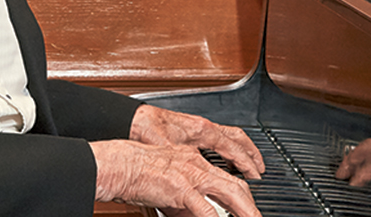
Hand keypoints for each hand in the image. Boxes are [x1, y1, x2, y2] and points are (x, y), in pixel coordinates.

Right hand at [90, 139, 259, 216]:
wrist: (119, 164)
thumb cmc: (135, 170)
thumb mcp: (166, 179)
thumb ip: (183, 195)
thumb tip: (195, 213)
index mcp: (193, 160)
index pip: (226, 177)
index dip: (242, 193)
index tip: (248, 207)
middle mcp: (196, 165)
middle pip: (236, 185)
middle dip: (251, 206)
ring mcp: (191, 176)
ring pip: (232, 193)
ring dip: (246, 212)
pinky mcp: (182, 189)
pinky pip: (207, 210)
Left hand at [129, 105, 265, 179]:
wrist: (134, 118)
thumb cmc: (148, 129)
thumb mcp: (170, 153)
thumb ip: (188, 170)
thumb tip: (199, 192)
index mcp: (203, 130)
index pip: (234, 147)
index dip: (247, 164)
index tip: (256, 176)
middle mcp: (204, 126)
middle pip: (238, 138)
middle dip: (252, 154)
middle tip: (260, 170)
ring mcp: (199, 125)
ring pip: (230, 134)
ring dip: (241, 149)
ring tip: (248, 164)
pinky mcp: (192, 128)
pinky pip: (218, 136)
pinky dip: (227, 147)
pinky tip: (223, 157)